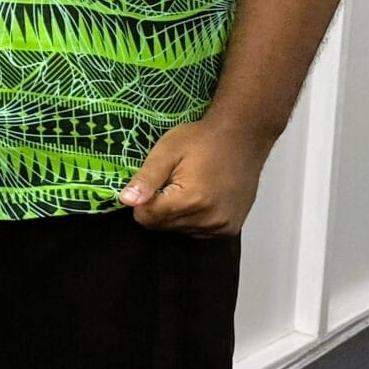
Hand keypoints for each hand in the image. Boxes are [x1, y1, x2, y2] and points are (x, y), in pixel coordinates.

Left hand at [120, 116, 272, 235]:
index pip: (146, 217)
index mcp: (191, 200)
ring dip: (175, 214)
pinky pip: (197, 232)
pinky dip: (192, 218)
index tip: (155, 181)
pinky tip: (202, 197)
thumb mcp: (166, 151)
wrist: (242, 137)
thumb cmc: (203, 139)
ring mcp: (222, 226)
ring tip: (190, 187)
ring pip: (178, 230)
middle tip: (173, 181)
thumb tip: (126, 201)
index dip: (143, 200)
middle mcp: (208, 219)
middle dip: (159, 207)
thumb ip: (145, 179)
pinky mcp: (230, 228)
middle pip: (161, 226)